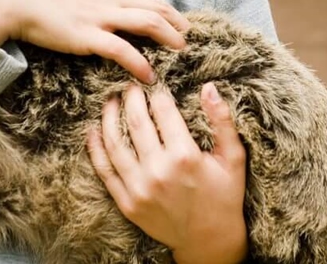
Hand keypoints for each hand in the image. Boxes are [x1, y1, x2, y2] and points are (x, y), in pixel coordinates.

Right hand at [0, 0, 189, 82]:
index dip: (162, 8)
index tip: (174, 19)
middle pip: (155, 5)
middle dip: (177, 21)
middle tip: (191, 35)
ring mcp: (100, 15)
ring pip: (149, 22)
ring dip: (170, 37)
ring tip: (182, 51)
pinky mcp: (88, 36)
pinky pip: (123, 51)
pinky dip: (141, 64)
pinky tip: (149, 77)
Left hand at [87, 82, 247, 263]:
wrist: (209, 241)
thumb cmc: (224, 196)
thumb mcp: (233, 158)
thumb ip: (222, 121)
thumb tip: (208, 87)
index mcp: (185, 156)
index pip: (163, 112)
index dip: (157, 94)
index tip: (154, 85)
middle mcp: (159, 171)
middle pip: (136, 122)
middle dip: (130, 99)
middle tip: (128, 86)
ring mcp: (140, 188)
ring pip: (115, 143)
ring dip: (109, 117)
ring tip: (110, 102)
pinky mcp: (127, 203)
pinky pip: (105, 171)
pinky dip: (95, 148)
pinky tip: (93, 131)